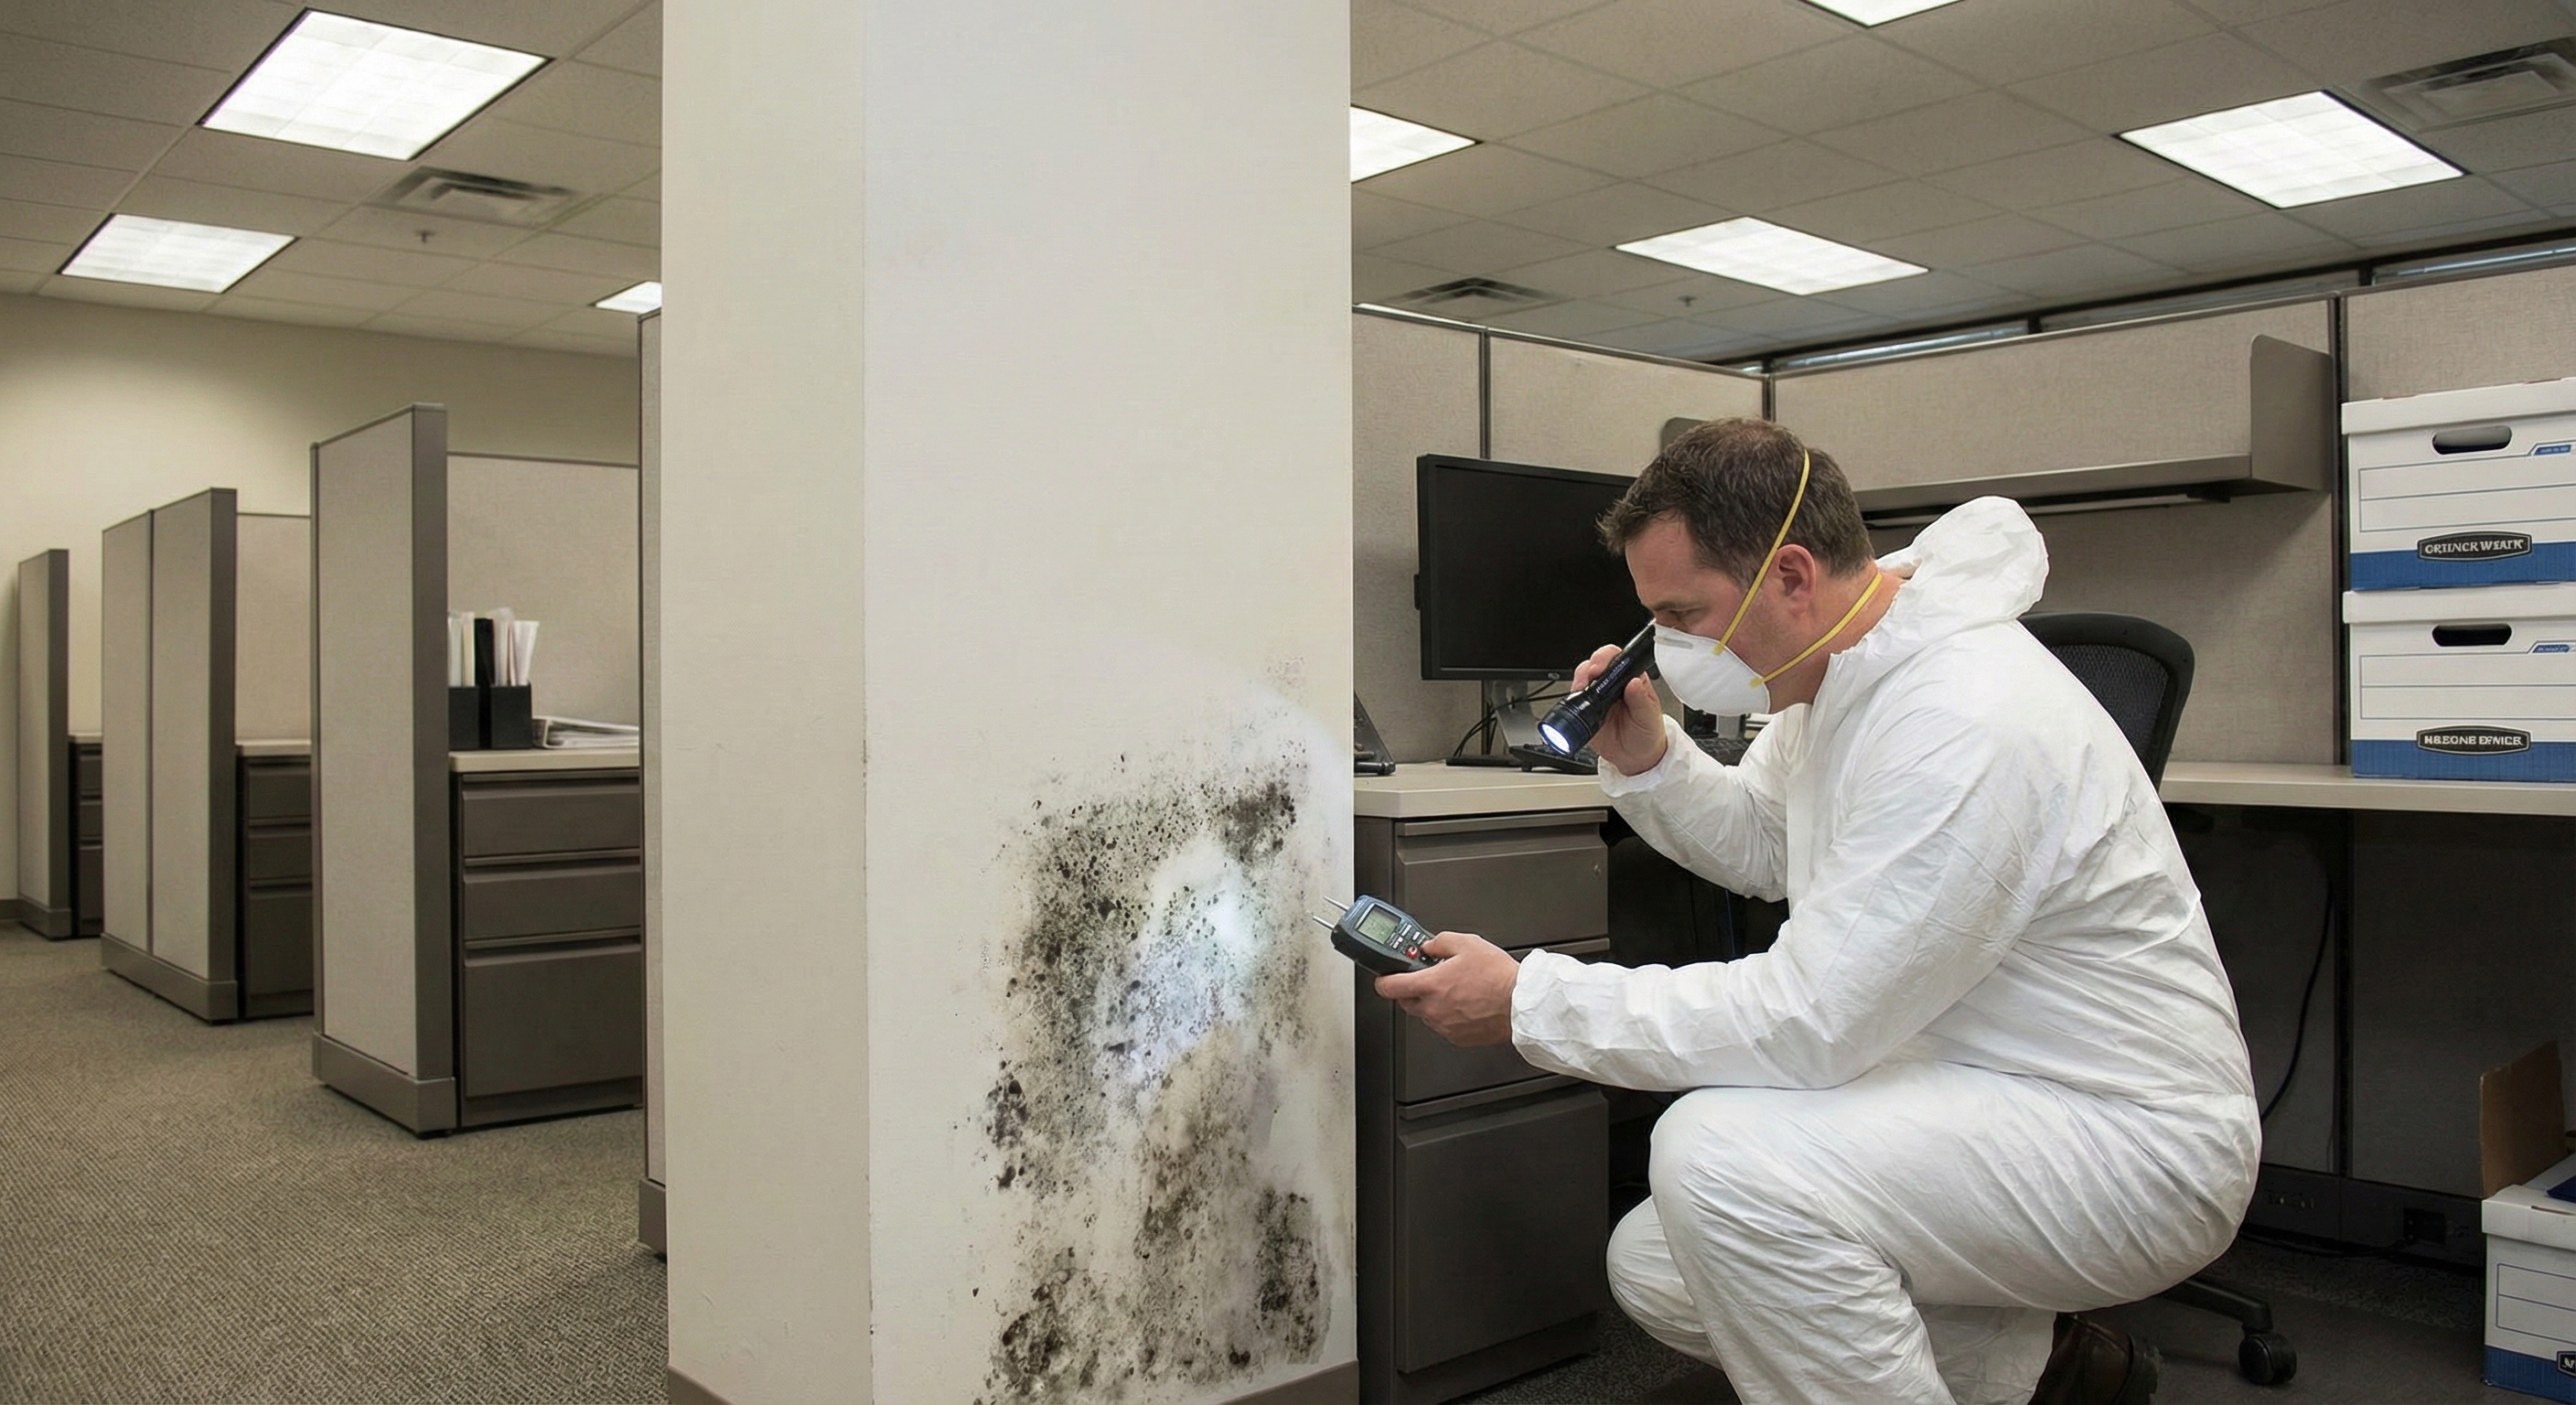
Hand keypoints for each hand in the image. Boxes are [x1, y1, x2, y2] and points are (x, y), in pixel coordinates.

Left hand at [1372, 933, 1516, 1045]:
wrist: (1521, 1005)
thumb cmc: (1499, 977)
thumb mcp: (1468, 943)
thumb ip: (1440, 941)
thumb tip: (1429, 946)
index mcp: (1431, 985)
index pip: (1388, 987)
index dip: (1383, 980)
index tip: (1386, 976)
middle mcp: (1433, 1008)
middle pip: (1405, 1001)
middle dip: (1412, 988)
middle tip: (1429, 977)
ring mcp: (1443, 1026)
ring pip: (1425, 1013)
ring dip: (1432, 1002)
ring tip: (1456, 990)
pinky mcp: (1456, 1038)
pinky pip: (1442, 1025)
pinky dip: (1447, 1015)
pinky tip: (1465, 1003)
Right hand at [1571, 643, 1666, 775]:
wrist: (1636, 759)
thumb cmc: (1647, 735)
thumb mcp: (1649, 718)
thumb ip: (1641, 701)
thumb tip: (1634, 683)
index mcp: (1631, 681)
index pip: (1618, 660)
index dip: (1608, 658)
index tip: (1602, 667)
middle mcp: (1613, 686)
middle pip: (1596, 664)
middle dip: (1589, 666)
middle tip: (1590, 676)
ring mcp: (1598, 697)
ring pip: (1583, 678)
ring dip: (1579, 680)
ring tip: (1581, 689)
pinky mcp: (1586, 711)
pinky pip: (1575, 700)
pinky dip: (1572, 699)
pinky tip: (1577, 703)